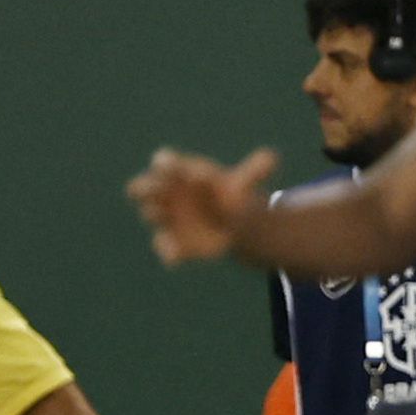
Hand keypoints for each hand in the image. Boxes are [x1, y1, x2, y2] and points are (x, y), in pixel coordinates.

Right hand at [130, 146, 278, 265]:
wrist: (229, 223)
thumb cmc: (227, 193)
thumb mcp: (242, 182)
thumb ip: (253, 171)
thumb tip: (270, 157)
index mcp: (180, 172)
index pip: (165, 162)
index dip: (166, 163)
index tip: (171, 165)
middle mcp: (166, 192)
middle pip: (145, 186)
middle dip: (146, 187)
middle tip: (151, 189)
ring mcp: (166, 216)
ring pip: (151, 213)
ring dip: (154, 214)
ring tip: (160, 214)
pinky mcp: (173, 240)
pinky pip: (165, 246)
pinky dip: (168, 251)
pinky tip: (175, 257)